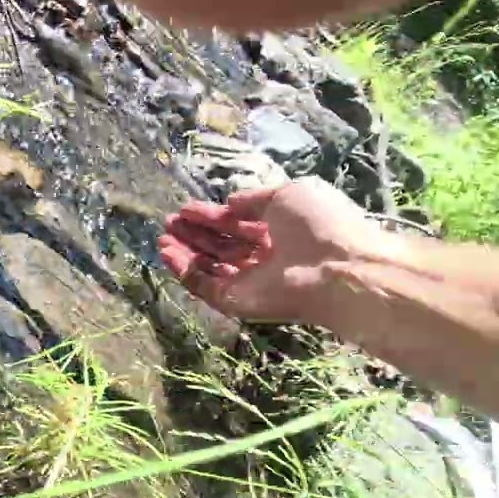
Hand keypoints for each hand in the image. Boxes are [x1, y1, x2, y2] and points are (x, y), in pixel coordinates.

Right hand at [157, 178, 377, 321]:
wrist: (336, 269)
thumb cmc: (318, 223)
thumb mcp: (287, 195)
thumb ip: (254, 199)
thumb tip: (230, 201)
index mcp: (280, 231)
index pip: (239, 224)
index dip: (213, 216)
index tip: (186, 208)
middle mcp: (265, 257)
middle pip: (222, 246)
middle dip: (195, 233)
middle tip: (169, 222)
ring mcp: (251, 282)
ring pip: (211, 267)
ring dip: (185, 252)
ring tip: (162, 238)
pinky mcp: (238, 302)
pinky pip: (206, 286)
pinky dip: (185, 272)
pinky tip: (167, 254)